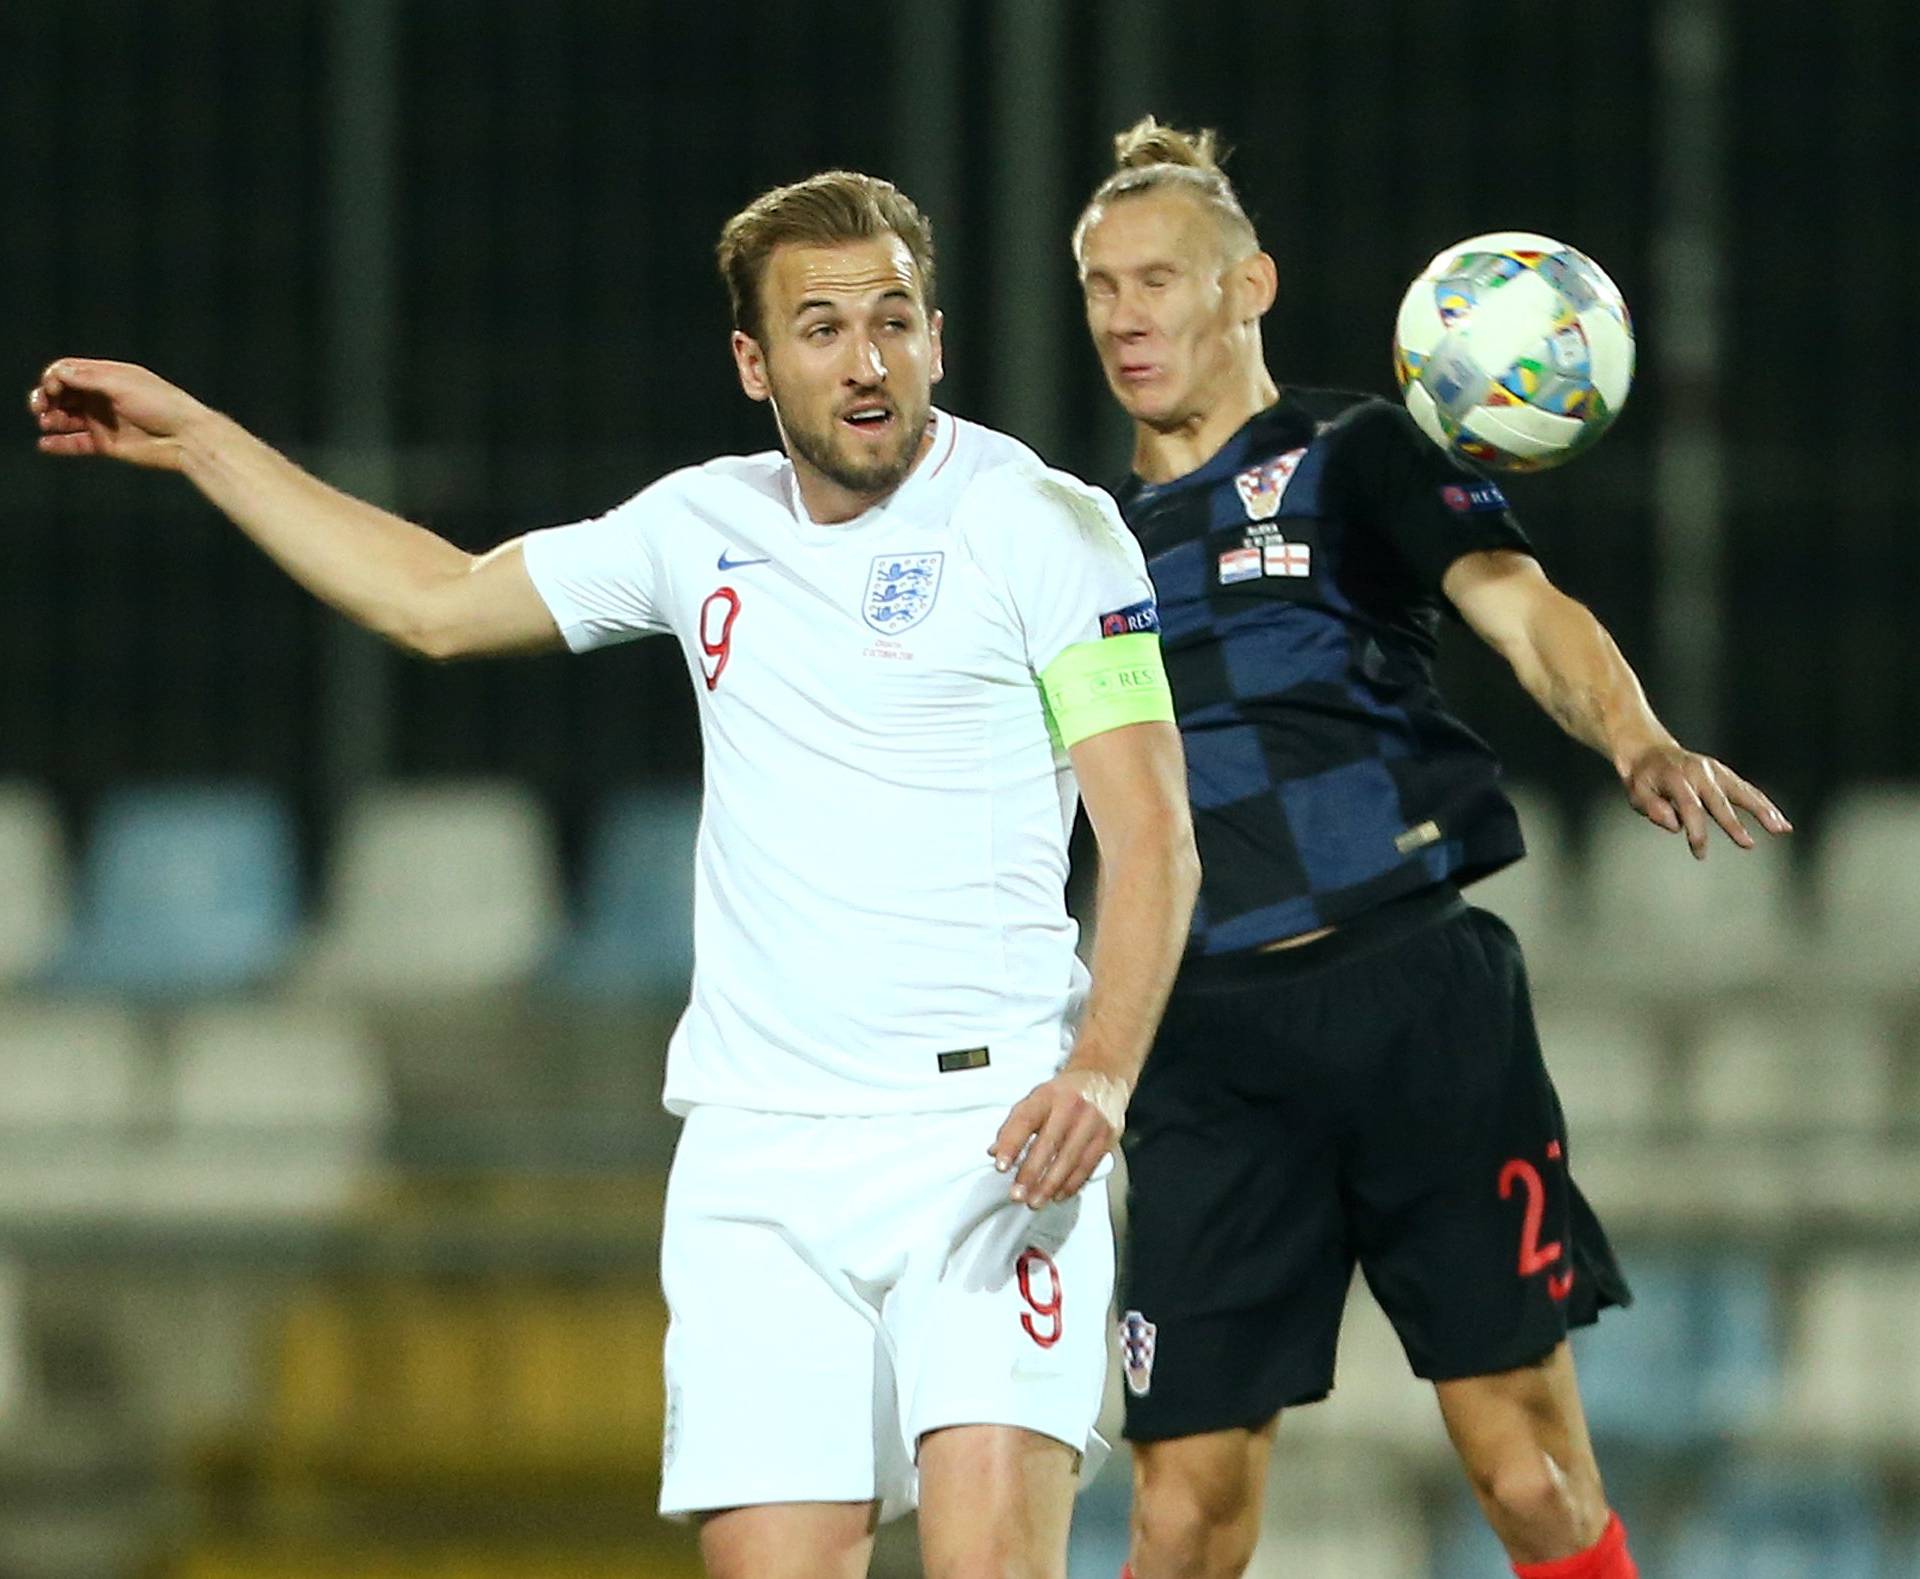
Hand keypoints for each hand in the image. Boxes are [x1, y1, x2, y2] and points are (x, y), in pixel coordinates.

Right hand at [28, 358, 211, 470]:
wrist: (186, 438)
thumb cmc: (162, 405)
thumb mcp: (123, 384)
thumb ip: (89, 378)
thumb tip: (58, 371)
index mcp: (108, 376)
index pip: (69, 372)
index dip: (55, 378)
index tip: (53, 388)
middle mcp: (102, 397)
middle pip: (62, 394)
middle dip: (47, 398)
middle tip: (40, 408)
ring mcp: (104, 421)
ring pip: (66, 418)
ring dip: (51, 419)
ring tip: (48, 423)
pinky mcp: (107, 444)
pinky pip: (76, 443)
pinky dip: (59, 444)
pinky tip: (45, 444)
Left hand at [987, 1066, 1128, 1209]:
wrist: (1104, 1077)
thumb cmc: (1065, 1093)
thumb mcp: (1036, 1098)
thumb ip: (1014, 1125)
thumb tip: (995, 1152)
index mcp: (1048, 1095)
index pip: (1025, 1120)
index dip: (1011, 1145)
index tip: (1001, 1166)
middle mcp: (1071, 1106)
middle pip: (1049, 1143)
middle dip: (1031, 1173)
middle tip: (1017, 1194)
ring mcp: (1092, 1121)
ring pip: (1070, 1159)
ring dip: (1050, 1185)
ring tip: (1035, 1201)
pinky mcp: (1108, 1136)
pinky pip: (1088, 1165)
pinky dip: (1072, 1184)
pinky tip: (1059, 1194)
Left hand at [1617, 742, 1790, 858]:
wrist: (1648, 750)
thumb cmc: (1642, 777)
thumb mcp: (1635, 792)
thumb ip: (1651, 808)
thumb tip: (1674, 824)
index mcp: (1675, 778)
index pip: (1689, 808)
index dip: (1696, 832)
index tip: (1700, 853)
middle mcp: (1698, 772)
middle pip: (1720, 800)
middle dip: (1734, 824)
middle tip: (1748, 844)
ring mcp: (1713, 770)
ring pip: (1741, 791)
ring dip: (1762, 810)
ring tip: (1781, 828)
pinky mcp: (1723, 772)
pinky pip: (1746, 789)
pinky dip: (1763, 803)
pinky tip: (1779, 819)